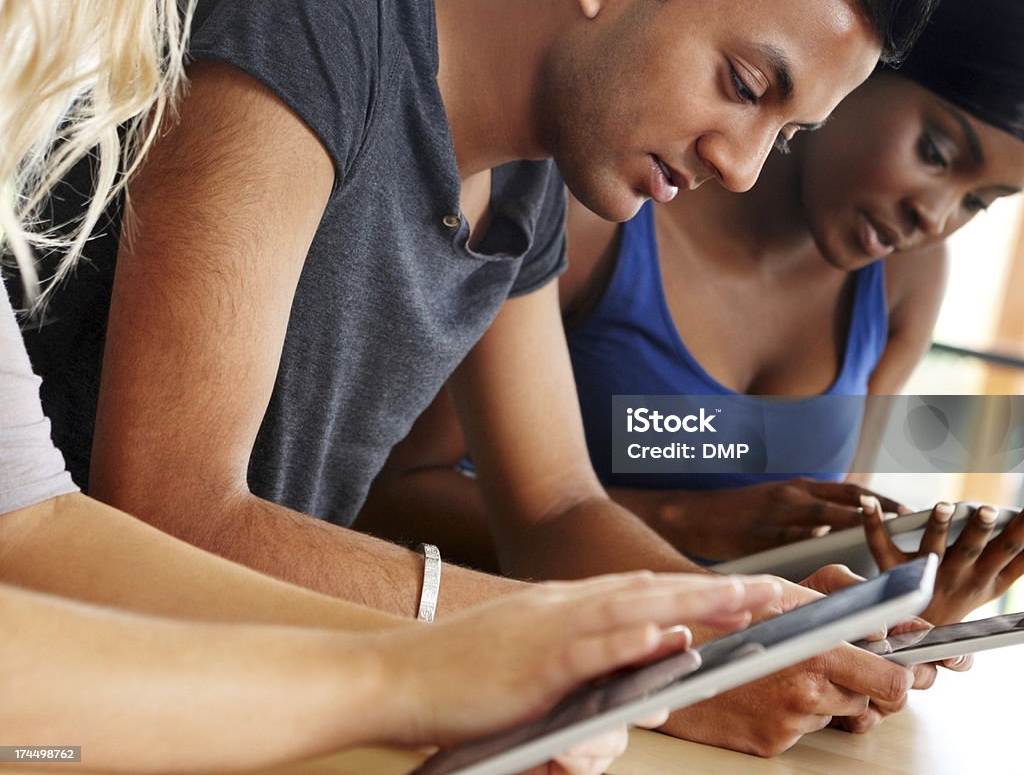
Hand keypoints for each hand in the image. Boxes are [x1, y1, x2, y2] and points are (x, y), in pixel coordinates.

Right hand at [378, 571, 779, 751]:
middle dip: (719, 589)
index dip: (700, 589)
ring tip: (746, 602)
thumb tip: (652, 677)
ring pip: (636, 607)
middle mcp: (564, 606)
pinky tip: (671, 632)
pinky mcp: (532, 661)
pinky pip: (592, 646)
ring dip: (695, 600)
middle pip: (655, 590)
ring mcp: (548, 628)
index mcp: (564, 608)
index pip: (646, 591)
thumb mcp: (531, 671)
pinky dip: (634, 637)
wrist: (393, 676)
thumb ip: (588, 670)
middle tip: (774, 590)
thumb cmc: (458, 679)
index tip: (747, 592)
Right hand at [620, 480, 907, 559]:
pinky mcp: (763, 534)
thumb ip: (805, 517)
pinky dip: (821, 549)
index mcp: (797, 488)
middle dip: (883, 511)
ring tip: (889, 543)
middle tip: (915, 523)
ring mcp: (778, 514)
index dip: (883, 499)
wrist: (692, 515)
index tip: (911, 510)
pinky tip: (842, 562)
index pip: (851, 491)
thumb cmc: (734, 515)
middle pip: (848, 500)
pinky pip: (797, 542)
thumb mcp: (773, 505)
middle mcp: (793, 496)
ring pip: (828, 518)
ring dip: (861, 528)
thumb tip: (838, 535)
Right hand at [658, 577, 914, 755]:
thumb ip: (836, 598)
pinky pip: (805, 730)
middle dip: (870, 688)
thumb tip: (884, 621)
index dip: (904, 675)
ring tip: (790, 670)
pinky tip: (767, 689)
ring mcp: (789, 720)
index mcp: (814, 647)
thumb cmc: (721, 617)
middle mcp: (807, 688)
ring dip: (829, 696)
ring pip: (840, 713)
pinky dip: (795, 712)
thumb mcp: (778, 590)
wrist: (662, 656)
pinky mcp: (771, 743)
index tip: (907, 667)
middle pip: (875, 702)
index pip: (892, 679)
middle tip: (851, 669)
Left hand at [862, 496, 1023, 624]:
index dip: (1022, 533)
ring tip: (942, 506)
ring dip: (938, 526)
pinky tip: (869, 501)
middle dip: (979, 530)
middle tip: (987, 510)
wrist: (921, 635)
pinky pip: (879, 543)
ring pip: (932, 548)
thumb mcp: (994, 585)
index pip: (1009, 554)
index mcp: (985, 580)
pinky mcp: (892, 569)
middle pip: (971, 550)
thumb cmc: (960, 597)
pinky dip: (873, 521)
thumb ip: (1016, 563)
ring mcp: (924, 574)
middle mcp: (957, 576)